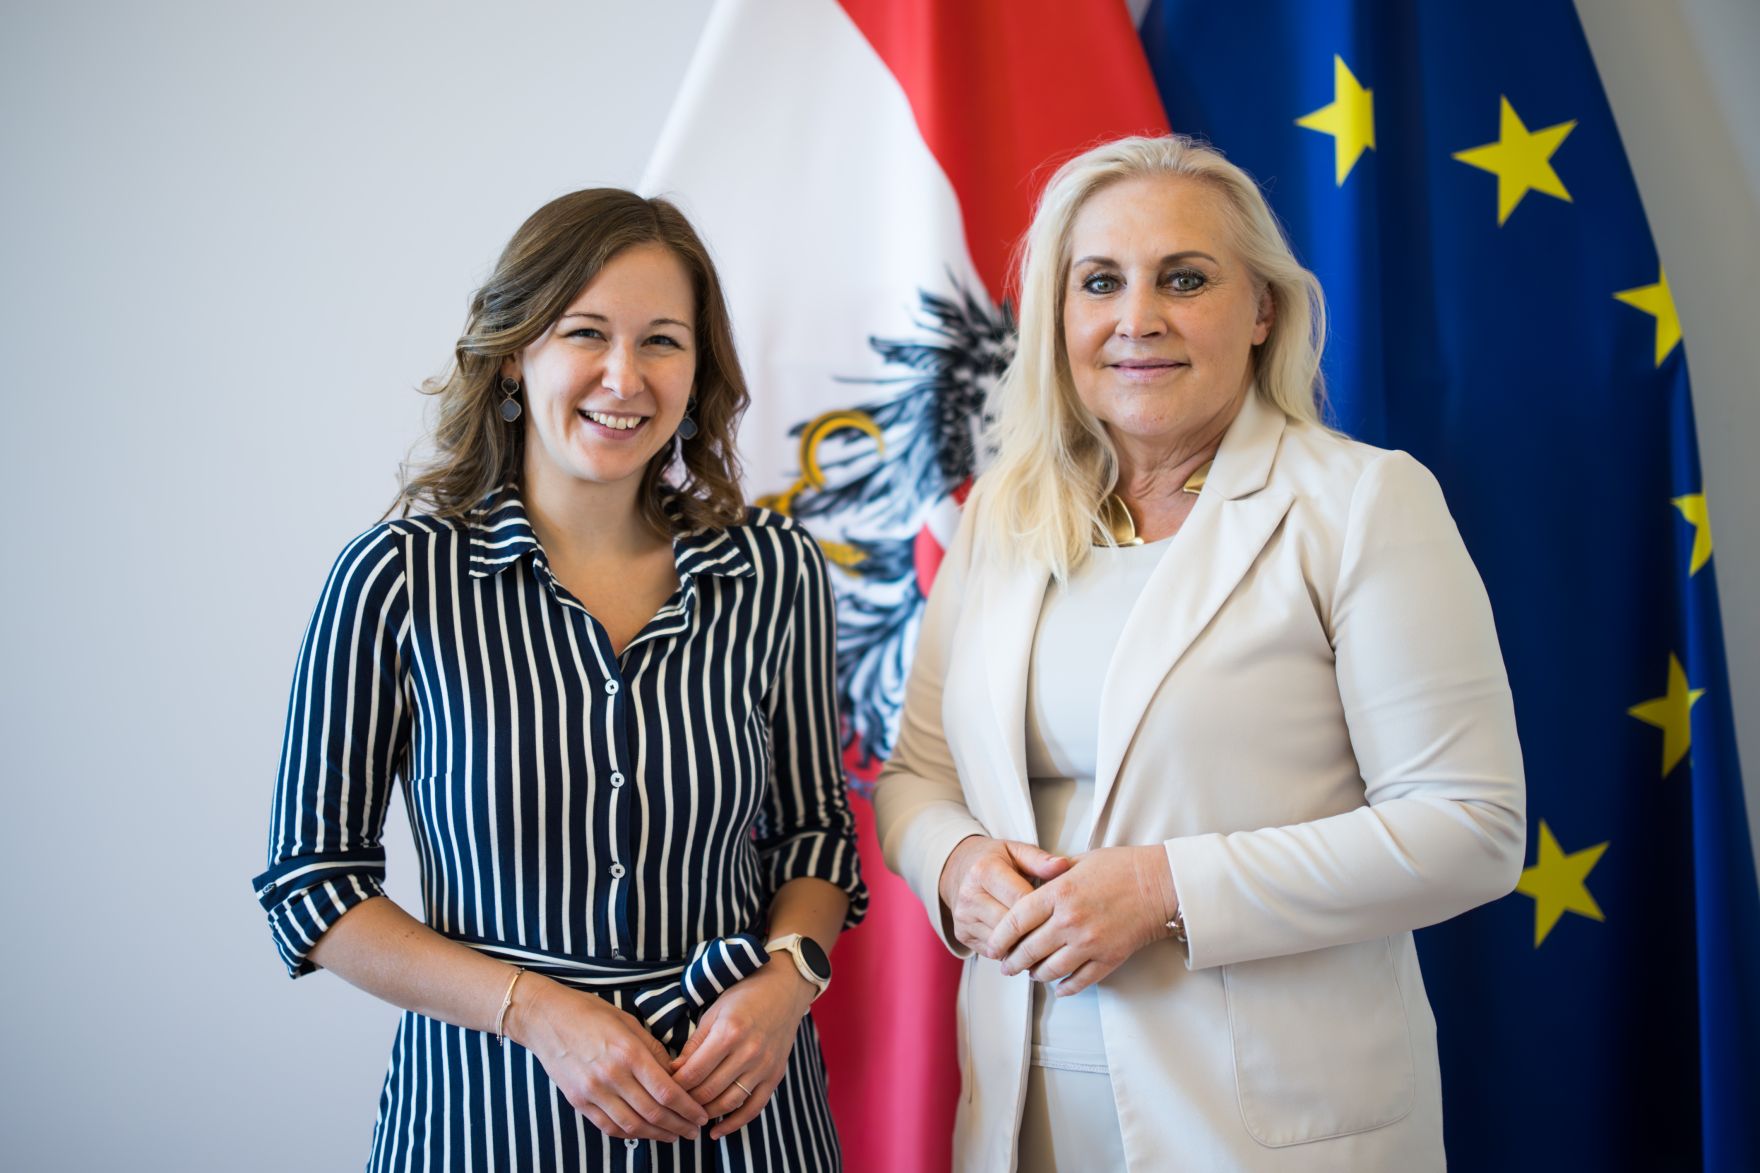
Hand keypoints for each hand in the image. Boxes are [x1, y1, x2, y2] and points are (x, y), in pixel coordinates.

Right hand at [508, 974, 708, 1142]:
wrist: (545, 1018)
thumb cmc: (590, 1013)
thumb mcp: (629, 1022)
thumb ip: (653, 1051)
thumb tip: (675, 1075)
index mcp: (629, 1053)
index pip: (667, 1091)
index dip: (688, 1108)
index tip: (702, 1115)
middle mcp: (611, 1076)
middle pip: (653, 1113)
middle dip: (679, 1126)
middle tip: (694, 1131)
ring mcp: (592, 1092)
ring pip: (632, 1126)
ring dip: (658, 1135)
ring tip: (675, 1136)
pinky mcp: (578, 1101)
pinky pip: (609, 1126)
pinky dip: (630, 1134)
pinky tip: (645, 1133)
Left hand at [670, 959, 816, 1138]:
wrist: (783, 989)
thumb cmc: (743, 997)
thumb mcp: (713, 1013)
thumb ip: (694, 1045)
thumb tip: (674, 1073)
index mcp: (729, 1032)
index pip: (693, 1072)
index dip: (674, 1085)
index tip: (661, 1090)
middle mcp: (748, 1051)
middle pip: (709, 1090)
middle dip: (686, 1101)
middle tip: (672, 1105)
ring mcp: (764, 1066)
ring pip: (729, 1102)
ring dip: (706, 1114)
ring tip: (690, 1116)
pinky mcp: (775, 1076)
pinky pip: (754, 1108)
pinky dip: (734, 1124)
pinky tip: (716, 1132)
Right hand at [937, 835, 1070, 957]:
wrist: (959, 870)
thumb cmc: (993, 861)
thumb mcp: (1016, 851)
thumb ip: (1040, 859)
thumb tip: (1063, 865)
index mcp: (984, 870)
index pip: (1020, 898)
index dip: (1044, 907)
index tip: (1060, 911)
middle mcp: (969, 895)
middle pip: (1011, 925)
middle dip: (1036, 929)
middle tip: (1057, 931)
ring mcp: (964, 917)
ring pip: (1003, 943)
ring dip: (1025, 945)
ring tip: (1043, 940)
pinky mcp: (962, 934)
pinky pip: (993, 952)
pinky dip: (1011, 951)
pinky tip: (1024, 945)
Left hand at [987, 845, 1177, 996]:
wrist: (1160, 884)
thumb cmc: (1121, 867)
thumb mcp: (1079, 861)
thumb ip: (1051, 876)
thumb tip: (1030, 886)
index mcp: (1059, 892)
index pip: (1016, 920)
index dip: (1000, 937)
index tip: (992, 946)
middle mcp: (1070, 920)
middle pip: (1028, 949)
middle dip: (1012, 962)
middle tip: (1006, 966)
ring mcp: (1089, 942)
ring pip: (1050, 970)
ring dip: (1035, 975)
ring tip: (1030, 974)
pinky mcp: (1108, 958)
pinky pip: (1078, 981)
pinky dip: (1065, 987)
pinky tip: (1058, 986)